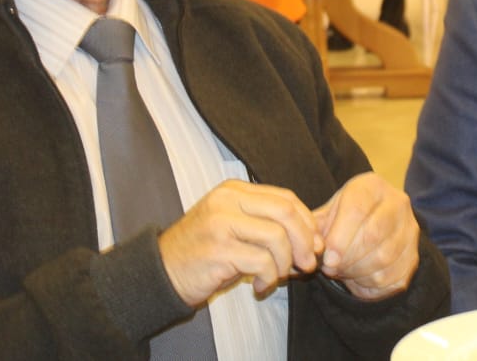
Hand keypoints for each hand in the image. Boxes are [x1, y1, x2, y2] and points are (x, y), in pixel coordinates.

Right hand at [158, 180, 322, 304]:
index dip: (307, 222)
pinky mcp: (218, 250)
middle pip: (286, 213)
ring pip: (277, 238)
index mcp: (234, 190)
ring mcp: (221, 223)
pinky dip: (269, 278)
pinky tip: (259, 286)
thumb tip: (315, 240)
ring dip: (286, 264)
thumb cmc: (204, 252)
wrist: (162, 271)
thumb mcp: (234, 227)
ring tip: (277, 277)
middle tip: (307, 264)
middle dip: (305, 241)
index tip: (315, 244)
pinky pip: (262, 262)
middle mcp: (227, 201)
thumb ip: (267, 225)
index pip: (285, 198)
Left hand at [313, 172, 419, 300]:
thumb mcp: (328, 214)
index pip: (357, 209)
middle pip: (373, 234)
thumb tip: (314, 247)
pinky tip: (358, 278)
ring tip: (342, 271)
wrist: (373, 226)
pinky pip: (392, 276)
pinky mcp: (413, 256)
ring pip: (384, 258)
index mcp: (373, 186)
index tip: (327, 258)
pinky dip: (371, 283)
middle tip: (330, 268)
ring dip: (357, 272)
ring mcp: (409, 230)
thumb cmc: (345, 219)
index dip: (340, 238)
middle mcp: (397, 203)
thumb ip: (316, 228)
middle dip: (347, 257)